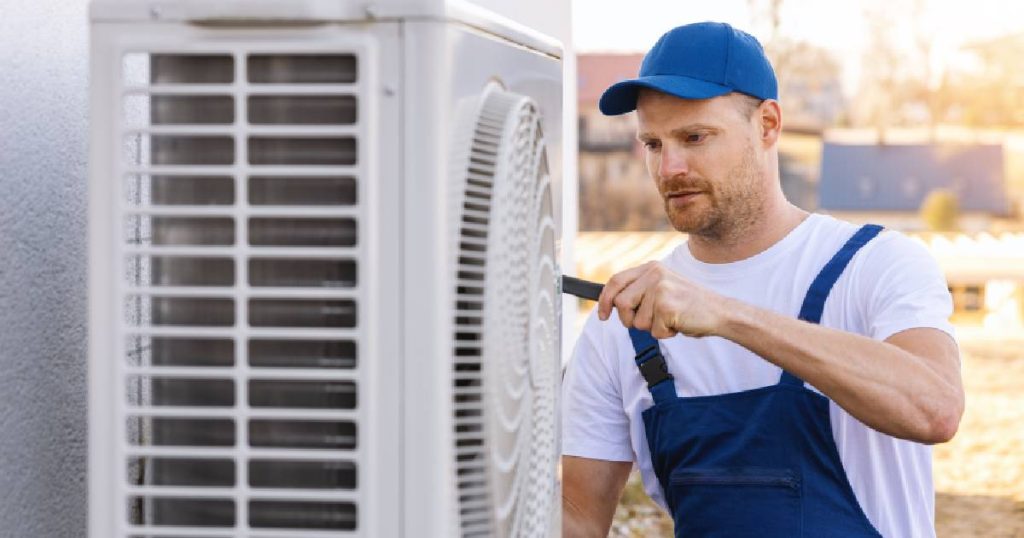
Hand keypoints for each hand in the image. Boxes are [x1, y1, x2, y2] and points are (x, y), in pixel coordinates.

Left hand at [597, 261, 727, 338]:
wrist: (719, 311)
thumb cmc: (689, 305)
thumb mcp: (662, 288)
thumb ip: (640, 291)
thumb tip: (611, 303)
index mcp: (651, 268)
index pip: (615, 281)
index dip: (605, 300)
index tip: (603, 316)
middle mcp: (654, 274)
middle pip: (621, 303)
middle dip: (630, 320)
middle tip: (650, 322)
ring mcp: (660, 289)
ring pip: (637, 321)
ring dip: (652, 328)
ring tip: (670, 319)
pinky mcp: (667, 306)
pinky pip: (654, 331)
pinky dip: (665, 334)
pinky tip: (678, 324)